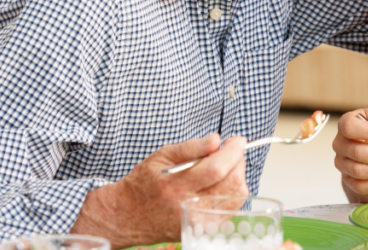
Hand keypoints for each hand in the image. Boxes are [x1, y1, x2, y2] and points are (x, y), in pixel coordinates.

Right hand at [72, 133, 247, 246]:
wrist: (129, 215)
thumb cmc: (145, 182)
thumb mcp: (162, 156)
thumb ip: (191, 147)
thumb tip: (216, 140)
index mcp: (176, 186)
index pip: (215, 169)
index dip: (232, 152)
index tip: (237, 140)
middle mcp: (188, 206)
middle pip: (230, 183)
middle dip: (238, 161)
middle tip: (232, 149)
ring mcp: (198, 221)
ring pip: (236, 196)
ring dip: (237, 175)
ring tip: (225, 165)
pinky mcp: (203, 229)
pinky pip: (232, 208)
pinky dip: (233, 191)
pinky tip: (221, 181)